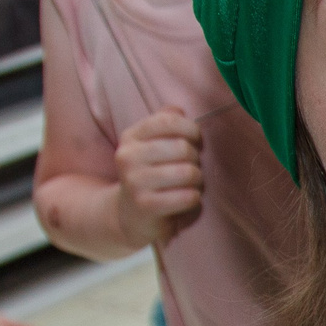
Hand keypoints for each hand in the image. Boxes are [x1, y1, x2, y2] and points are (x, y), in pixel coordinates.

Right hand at [114, 109, 203, 247]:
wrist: (131, 215)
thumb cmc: (150, 175)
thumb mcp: (151, 145)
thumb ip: (164, 123)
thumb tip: (179, 109)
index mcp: (131, 137)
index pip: (169, 121)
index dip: (191, 129)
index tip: (196, 140)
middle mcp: (128, 156)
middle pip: (182, 147)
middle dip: (195, 159)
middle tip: (191, 168)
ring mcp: (135, 182)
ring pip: (188, 172)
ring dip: (197, 180)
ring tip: (190, 184)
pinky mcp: (146, 205)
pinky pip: (187, 196)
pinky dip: (194, 198)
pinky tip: (186, 199)